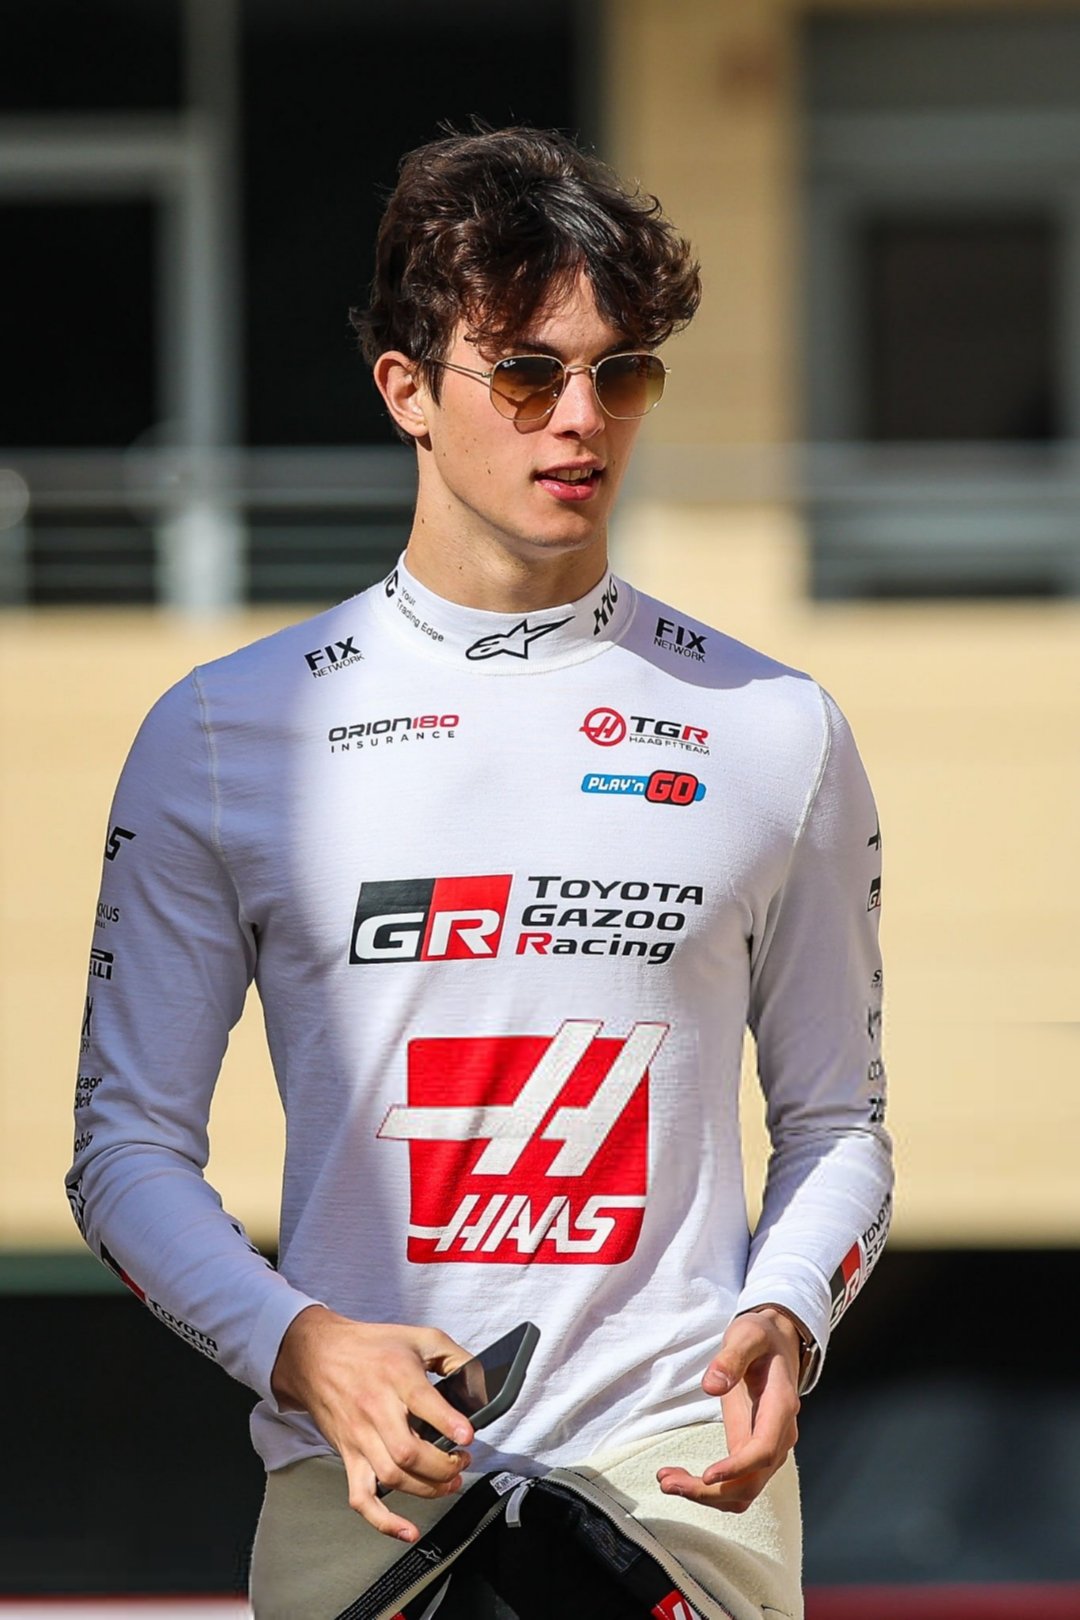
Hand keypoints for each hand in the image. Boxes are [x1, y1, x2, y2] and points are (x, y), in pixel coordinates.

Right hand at [270, 1305, 475, 1540]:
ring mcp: (360, 1437)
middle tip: (461, 1461)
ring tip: (448, 1483)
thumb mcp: (419, 1337)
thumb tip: (479, 1379)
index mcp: (396, 1376)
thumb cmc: (370, 1347)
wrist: (316, 1355)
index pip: (425, 1405)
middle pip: (409, 1453)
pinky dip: (384, 1521)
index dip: (450, 1425)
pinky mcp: (348, 1456)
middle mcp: (376, 1409)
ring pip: (393, 1478)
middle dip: (444, 1466)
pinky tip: (407, 1530)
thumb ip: (453, 1356)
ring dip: (427, 1489)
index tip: (468, 1436)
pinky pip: (362, 1497)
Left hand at [656, 1306, 801, 1513]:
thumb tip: (712, 1386)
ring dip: (706, 1496)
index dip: (737, 1468)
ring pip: (743, 1492)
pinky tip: (681, 1478)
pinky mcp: (753, 1451)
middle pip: (751, 1482)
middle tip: (668, 1482)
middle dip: (710, 1491)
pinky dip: (710, 1489)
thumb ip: (731, 1358)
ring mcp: (769, 1448)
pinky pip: (736, 1483)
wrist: (777, 1342)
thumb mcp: (746, 1335)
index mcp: (781, 1407)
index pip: (764, 1450)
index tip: (707, 1475)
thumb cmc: (761, 1338)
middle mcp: (780, 1435)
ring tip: (667, 1481)